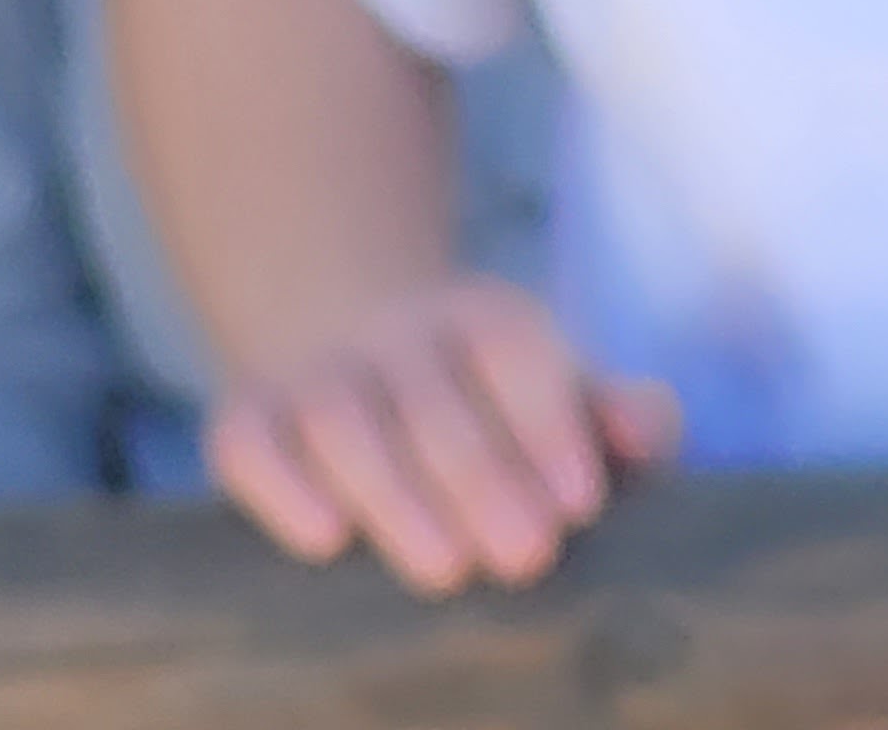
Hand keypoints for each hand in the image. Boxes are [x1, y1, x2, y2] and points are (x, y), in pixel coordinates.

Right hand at [207, 274, 681, 594]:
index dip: (549, 421)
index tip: (582, 503)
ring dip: (395, 493)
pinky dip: (282, 487)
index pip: (514, 350)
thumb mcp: (560, 397)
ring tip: (447, 569)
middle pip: (433, 397)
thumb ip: (621, 417)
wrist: (342, 340)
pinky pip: (250, 442)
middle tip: (528, 557)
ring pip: (344, 419)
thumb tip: (644, 435)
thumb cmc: (484, 405)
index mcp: (482, 318)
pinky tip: (325, 540)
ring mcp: (313, 372)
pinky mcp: (243, 416)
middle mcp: (394, 332)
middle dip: (482, 476)